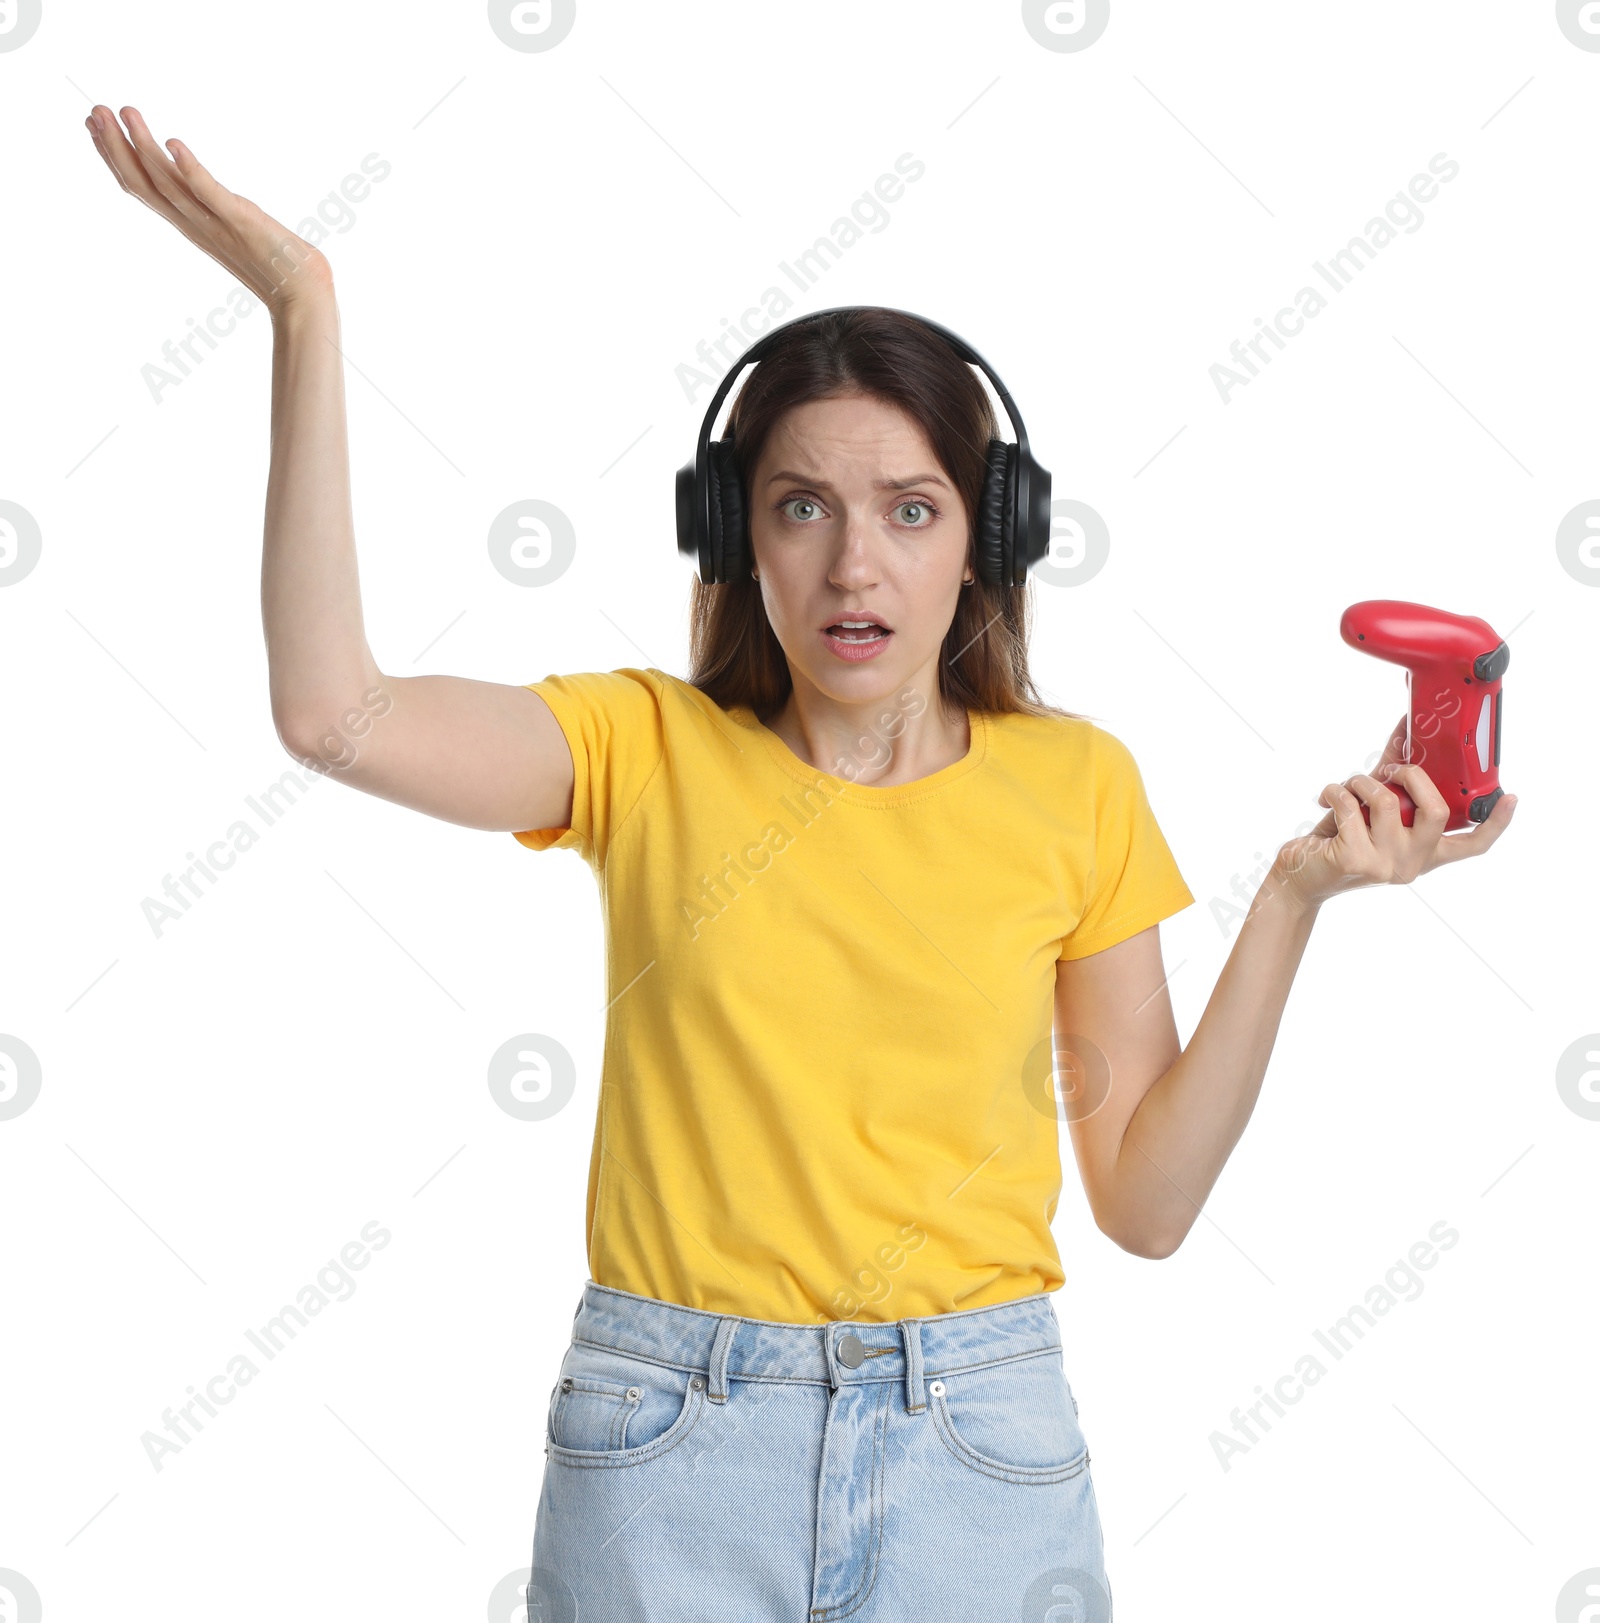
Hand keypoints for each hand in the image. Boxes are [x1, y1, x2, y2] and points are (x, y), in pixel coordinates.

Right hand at [85, 104, 331, 310]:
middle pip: (144, 185)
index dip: (115, 158)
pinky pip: (211, 194)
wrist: (304, 295)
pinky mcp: (242, 221)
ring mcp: (217, 224)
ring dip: (144, 147)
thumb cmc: (277, 263)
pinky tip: (173, 144)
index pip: (142, 189)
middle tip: (95, 111)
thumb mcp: (233, 227)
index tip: (95, 125)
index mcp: (191, 225)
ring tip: (126, 113)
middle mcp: (196, 225)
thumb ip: (213, 207)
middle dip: (116, 148)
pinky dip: (191, 170)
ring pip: (169, 185)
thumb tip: (198, 184)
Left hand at [1269, 712, 1517, 910]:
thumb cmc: (1338, 841)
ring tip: (1346, 787)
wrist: (1299, 878)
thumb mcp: (1372, 812)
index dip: (1496, 823)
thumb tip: (1407, 730)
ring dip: (1360, 781)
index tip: (1512, 797)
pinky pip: (1349, 805)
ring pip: (1386, 799)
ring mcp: (1386, 865)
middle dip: (1411, 775)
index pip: (1472, 846)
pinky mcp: (1356, 860)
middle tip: (1390, 769)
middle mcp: (1412, 863)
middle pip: (1436, 809)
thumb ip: (1394, 779)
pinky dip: (1334, 791)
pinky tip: (1325, 798)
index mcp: (1425, 854)